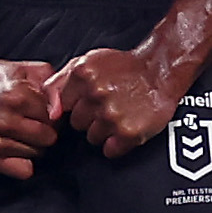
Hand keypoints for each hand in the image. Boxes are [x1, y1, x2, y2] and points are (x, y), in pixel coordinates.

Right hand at [0, 45, 61, 177]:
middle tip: (33, 121)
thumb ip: (53, 88)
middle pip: (48, 139)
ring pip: (36, 154)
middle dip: (45, 129)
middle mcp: (3, 121)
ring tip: (21, 130)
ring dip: (33, 144)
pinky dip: (23, 162)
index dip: (52, 113)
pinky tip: (17, 146)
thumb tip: (61, 111)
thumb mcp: (31, 71)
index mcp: (16, 98)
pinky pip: (22, 171)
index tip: (42, 110)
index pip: (55, 119)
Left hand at [47, 47, 180, 158]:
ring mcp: (112, 115)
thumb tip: (50, 111)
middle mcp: (96, 95)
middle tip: (106, 108)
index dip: (75, 107)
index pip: (62, 107)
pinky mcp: (128, 133)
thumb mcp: (87, 61)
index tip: (85, 104)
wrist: (160, 71)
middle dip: (89, 118)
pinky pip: (110, 151)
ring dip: (103, 131)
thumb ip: (60, 82)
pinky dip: (117, 144)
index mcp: (82, 75)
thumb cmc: (124, 67)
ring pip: (92, 138)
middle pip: (77, 124)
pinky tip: (124, 129)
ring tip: (118, 116)